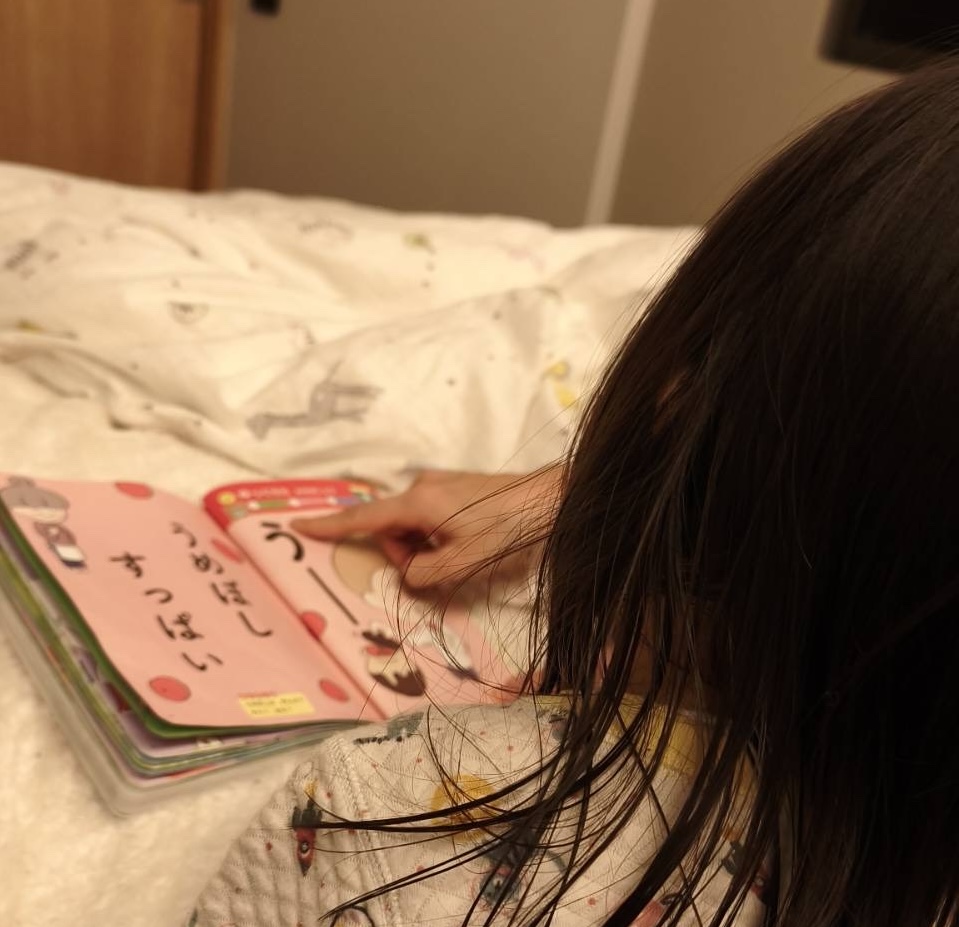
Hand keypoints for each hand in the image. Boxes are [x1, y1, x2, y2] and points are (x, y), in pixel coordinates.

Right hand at [290, 466, 562, 588]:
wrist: (550, 498)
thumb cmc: (507, 529)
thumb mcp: (463, 562)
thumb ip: (424, 574)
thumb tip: (408, 572)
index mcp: (417, 502)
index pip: (363, 518)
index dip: (330, 526)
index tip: (298, 525)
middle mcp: (422, 486)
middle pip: (390, 527)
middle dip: (404, 553)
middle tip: (439, 569)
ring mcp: (440, 484)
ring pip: (412, 524)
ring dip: (424, 546)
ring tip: (461, 555)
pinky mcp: (456, 487)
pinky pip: (430, 516)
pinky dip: (437, 535)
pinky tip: (468, 542)